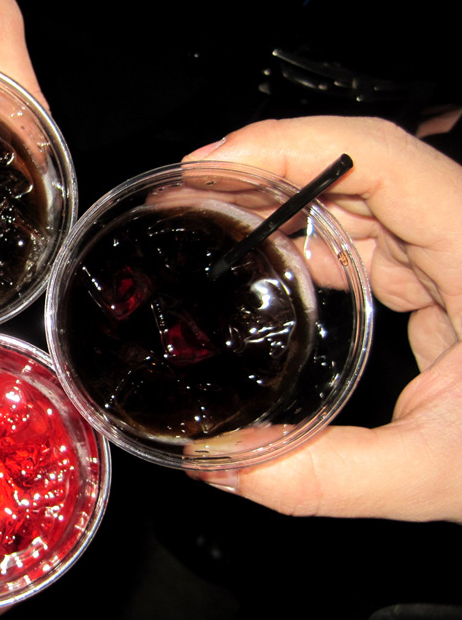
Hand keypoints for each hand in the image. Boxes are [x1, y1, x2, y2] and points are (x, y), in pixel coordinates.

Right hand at [183, 115, 461, 523]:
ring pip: (356, 198)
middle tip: (185, 193)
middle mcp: (461, 234)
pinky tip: (266, 263)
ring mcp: (452, 249)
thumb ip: (321, 476)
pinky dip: (309, 241)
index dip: (288, 143)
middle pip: (353, 167)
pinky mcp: (441, 273)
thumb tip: (220, 466)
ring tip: (209, 219)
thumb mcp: (435, 473)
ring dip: (280, 204)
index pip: (377, 156)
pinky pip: (366, 235)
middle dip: (262, 169)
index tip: (212, 164)